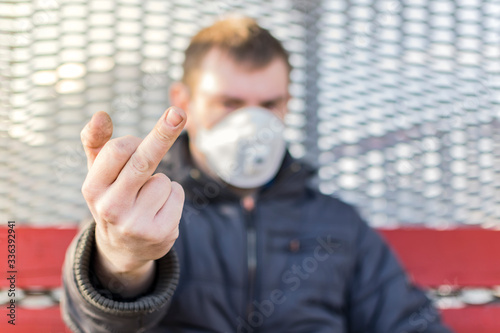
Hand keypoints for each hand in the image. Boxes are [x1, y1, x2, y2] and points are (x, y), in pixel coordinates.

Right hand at [80, 107, 185, 296]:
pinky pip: (177, 194)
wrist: (123, 249)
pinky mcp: (159, 233)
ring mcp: (135, 223)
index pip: (117, 150)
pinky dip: (173, 196)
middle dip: (163, 134)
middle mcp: (111, 207)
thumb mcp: (99, 173)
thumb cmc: (113, 197)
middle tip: (178, 113)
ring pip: (164, 180)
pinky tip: (159, 211)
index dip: (135, 139)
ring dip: (161, 182)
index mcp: (93, 188)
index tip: (157, 120)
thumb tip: (100, 114)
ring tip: (147, 199)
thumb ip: (96, 142)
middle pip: (143, 161)